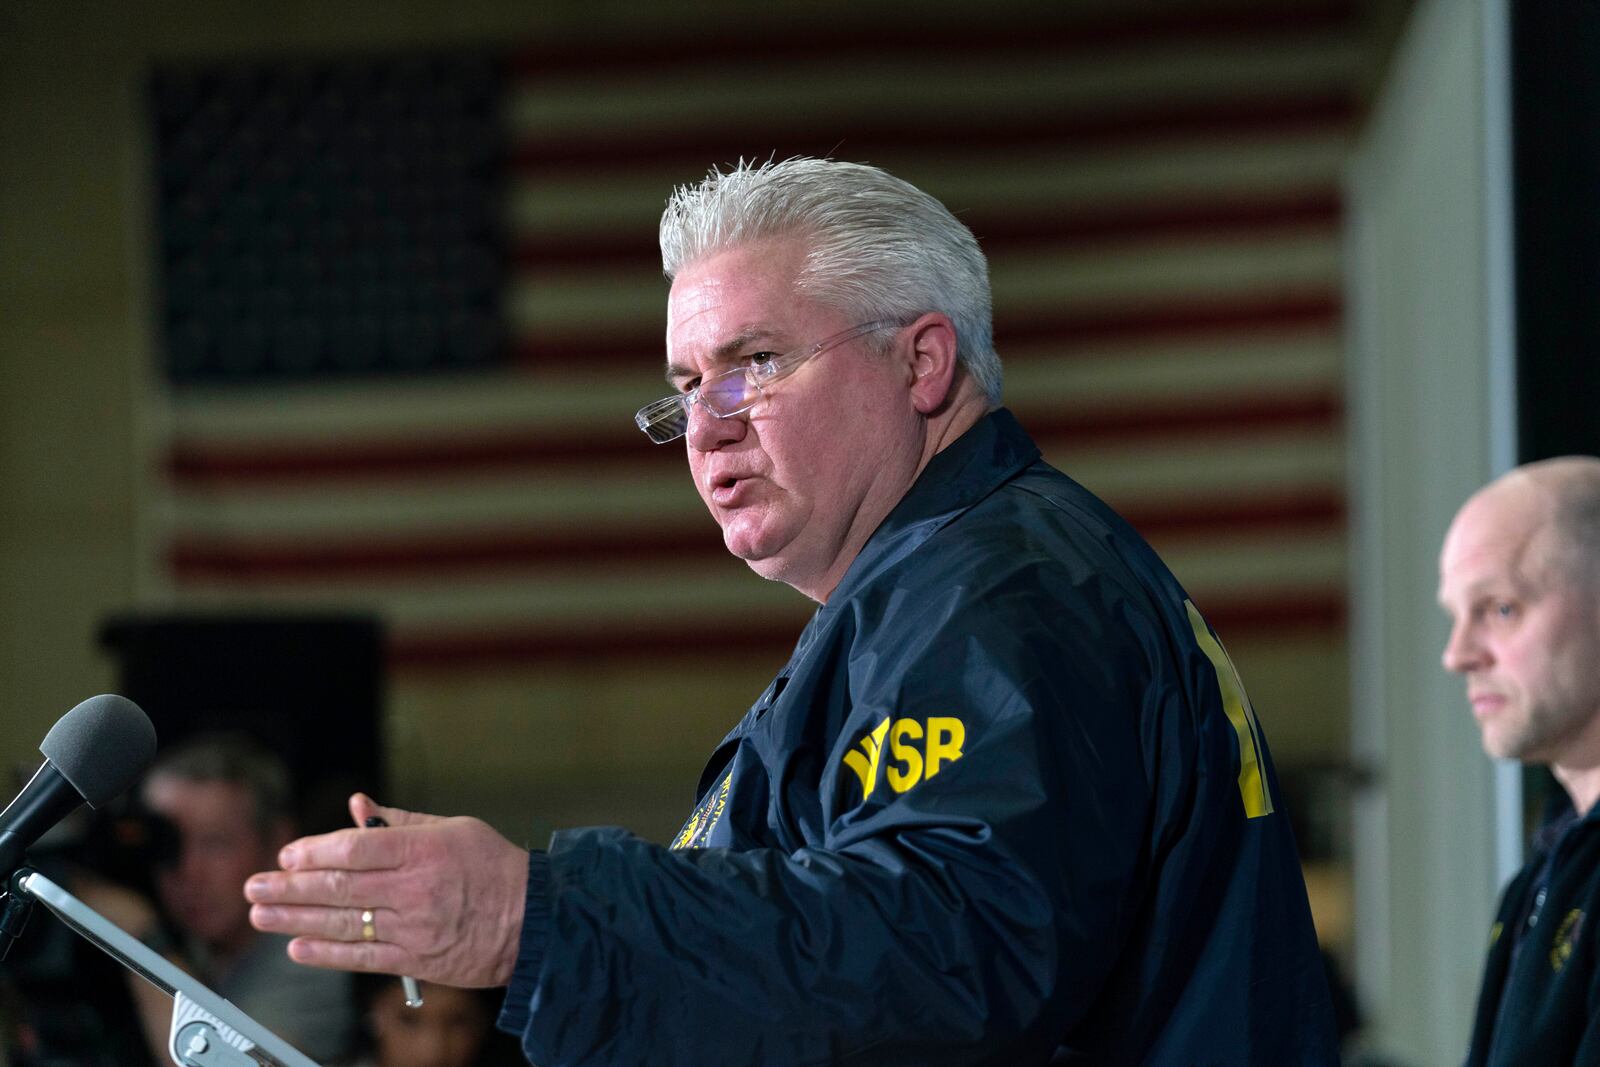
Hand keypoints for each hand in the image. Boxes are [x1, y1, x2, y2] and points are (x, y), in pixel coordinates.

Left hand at [245, 793, 528, 987]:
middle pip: (338, 887)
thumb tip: (359, 805)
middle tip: (254, 887)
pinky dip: (326, 955)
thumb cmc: (494, 868)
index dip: (314, 852)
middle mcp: (414, 889)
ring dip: (295, 921)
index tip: (287, 856)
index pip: (355, 849)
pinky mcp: (414, 958)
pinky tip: (298, 949)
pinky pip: (361, 957)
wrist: (532, 921)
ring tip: (261, 916)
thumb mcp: (454, 828)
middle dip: (289, 888)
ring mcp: (413, 926)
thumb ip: (401, 820)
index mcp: (423, 850)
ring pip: (342, 924)